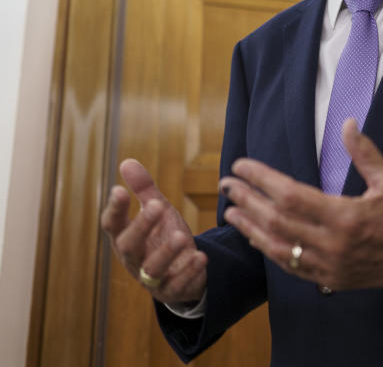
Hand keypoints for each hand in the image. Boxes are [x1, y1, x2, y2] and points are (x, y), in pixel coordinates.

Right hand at [100, 159, 206, 304]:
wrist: (184, 270)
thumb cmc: (163, 235)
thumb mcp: (157, 210)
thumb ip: (144, 189)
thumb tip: (127, 162)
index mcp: (125, 237)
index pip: (112, 224)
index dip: (115, 209)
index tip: (119, 190)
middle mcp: (134, 259)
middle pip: (129, 246)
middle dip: (142, 226)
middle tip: (158, 206)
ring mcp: (152, 278)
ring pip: (152, 269)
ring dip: (166, 252)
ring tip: (181, 236)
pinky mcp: (172, 290)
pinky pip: (177, 285)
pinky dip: (189, 272)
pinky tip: (200, 257)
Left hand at [219, 119, 382, 296]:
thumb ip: (365, 153)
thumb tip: (348, 123)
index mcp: (347, 216)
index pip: (291, 195)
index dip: (262, 179)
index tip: (243, 165)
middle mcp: (333, 244)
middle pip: (277, 221)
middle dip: (247, 200)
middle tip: (227, 184)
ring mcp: (329, 265)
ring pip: (278, 247)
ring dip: (251, 228)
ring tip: (231, 210)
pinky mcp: (330, 278)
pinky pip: (291, 266)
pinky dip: (269, 250)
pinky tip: (256, 237)